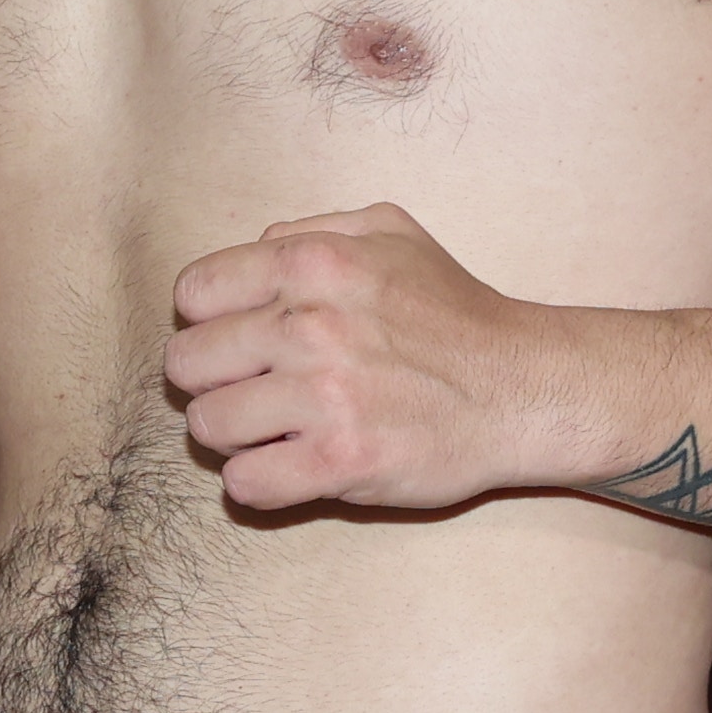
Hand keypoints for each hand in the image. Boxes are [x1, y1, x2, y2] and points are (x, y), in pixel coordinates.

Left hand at [161, 206, 552, 514]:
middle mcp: (311, 324)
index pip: (194, 294)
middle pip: (187, 363)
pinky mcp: (341, 462)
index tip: (239, 340)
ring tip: (274, 429)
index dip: (210, 321)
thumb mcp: (392, 233)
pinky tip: (288, 466)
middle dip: (214, 380)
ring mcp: (325, 397)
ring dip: (234, 434)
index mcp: (313, 263)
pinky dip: (257, 481)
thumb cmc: (455, 312)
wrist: (524, 387)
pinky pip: (245, 484)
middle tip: (254, 389)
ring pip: (207, 426)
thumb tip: (255, 248)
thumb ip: (312, 229)